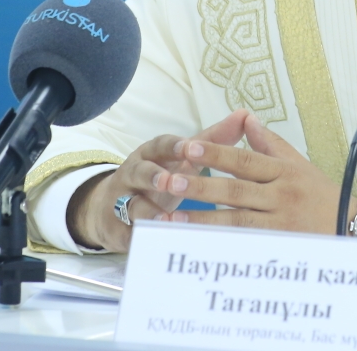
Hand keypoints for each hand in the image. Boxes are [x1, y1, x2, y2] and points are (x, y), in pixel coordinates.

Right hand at [67, 110, 250, 250]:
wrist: (111, 206)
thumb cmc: (160, 175)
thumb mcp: (182, 157)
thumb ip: (213, 139)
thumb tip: (245, 115)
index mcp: (152, 154)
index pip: (161, 145)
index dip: (174, 147)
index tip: (189, 148)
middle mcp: (135, 174)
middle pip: (140, 170)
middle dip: (152, 175)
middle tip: (168, 181)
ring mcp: (123, 201)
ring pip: (131, 204)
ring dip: (146, 210)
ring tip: (162, 217)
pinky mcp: (120, 228)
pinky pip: (128, 232)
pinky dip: (139, 236)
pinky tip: (153, 242)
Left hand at [157, 112, 356, 234]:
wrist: (352, 230)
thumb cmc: (321, 195)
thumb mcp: (299, 164)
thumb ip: (270, 142)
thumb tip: (246, 118)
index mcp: (283, 172)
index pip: (245, 161)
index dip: (216, 154)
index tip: (188, 148)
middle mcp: (281, 196)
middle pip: (236, 191)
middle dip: (202, 186)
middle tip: (171, 181)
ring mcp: (279, 225)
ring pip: (236, 222)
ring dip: (202, 220)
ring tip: (173, 217)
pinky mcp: (278, 247)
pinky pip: (244, 246)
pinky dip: (220, 245)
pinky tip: (197, 243)